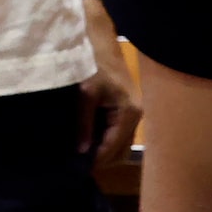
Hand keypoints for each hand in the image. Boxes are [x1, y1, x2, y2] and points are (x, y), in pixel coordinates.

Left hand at [79, 0, 141, 171]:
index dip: (96, 160)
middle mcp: (136, 116)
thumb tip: (81, 150)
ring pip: (118, 142)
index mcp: (129, 113)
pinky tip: (85, 141)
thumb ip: (83, 123)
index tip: (77, 171)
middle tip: (75, 166)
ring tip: (78, 156)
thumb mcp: (85, 94)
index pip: (114, 147)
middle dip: (99, 158)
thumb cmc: (92, 64)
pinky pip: (116, 131)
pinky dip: (103, 139)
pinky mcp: (126, 108)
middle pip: (119, 149)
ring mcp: (133, 112)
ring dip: (101, 150)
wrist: (100, 41)